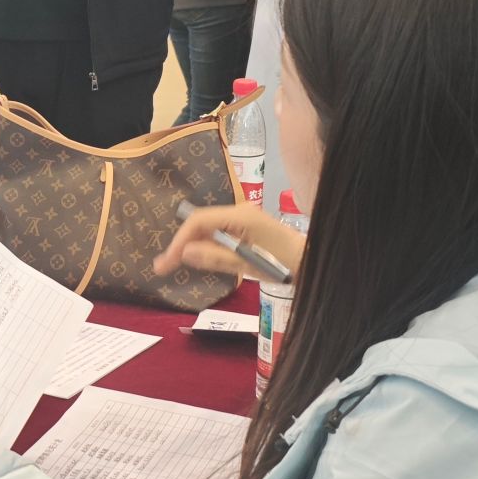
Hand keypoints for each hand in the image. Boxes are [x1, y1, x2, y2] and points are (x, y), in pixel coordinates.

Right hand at [156, 203, 304, 281]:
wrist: (314, 262)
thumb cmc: (287, 265)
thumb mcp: (250, 265)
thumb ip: (217, 257)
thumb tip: (184, 252)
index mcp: (241, 216)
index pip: (199, 221)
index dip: (179, 240)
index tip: (167, 263)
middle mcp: (240, 211)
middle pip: (201, 222)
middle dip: (181, 243)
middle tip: (163, 267)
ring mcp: (244, 218)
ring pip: (208, 228)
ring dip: (191, 244)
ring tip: (174, 265)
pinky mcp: (247, 227)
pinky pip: (219, 233)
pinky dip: (205, 245)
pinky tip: (198, 259)